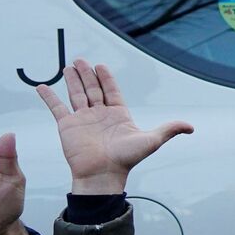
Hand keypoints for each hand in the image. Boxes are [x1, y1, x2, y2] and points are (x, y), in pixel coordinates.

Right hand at [37, 60, 193, 194]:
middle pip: (93, 89)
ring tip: (69, 66)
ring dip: (72, 80)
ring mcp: (82, 119)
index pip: (111, 91)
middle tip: (81, 60)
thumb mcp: (151, 141)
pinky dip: (49, 97)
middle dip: (87, 74)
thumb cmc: (126, 160)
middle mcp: (99, 115)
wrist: (103, 175)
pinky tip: (42, 87)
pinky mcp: (67, 126)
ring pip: (76, 94)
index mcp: (118, 115)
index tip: (100, 66)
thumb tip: (191, 127)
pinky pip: (56, 108)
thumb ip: (169, 129)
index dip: (106, 78)